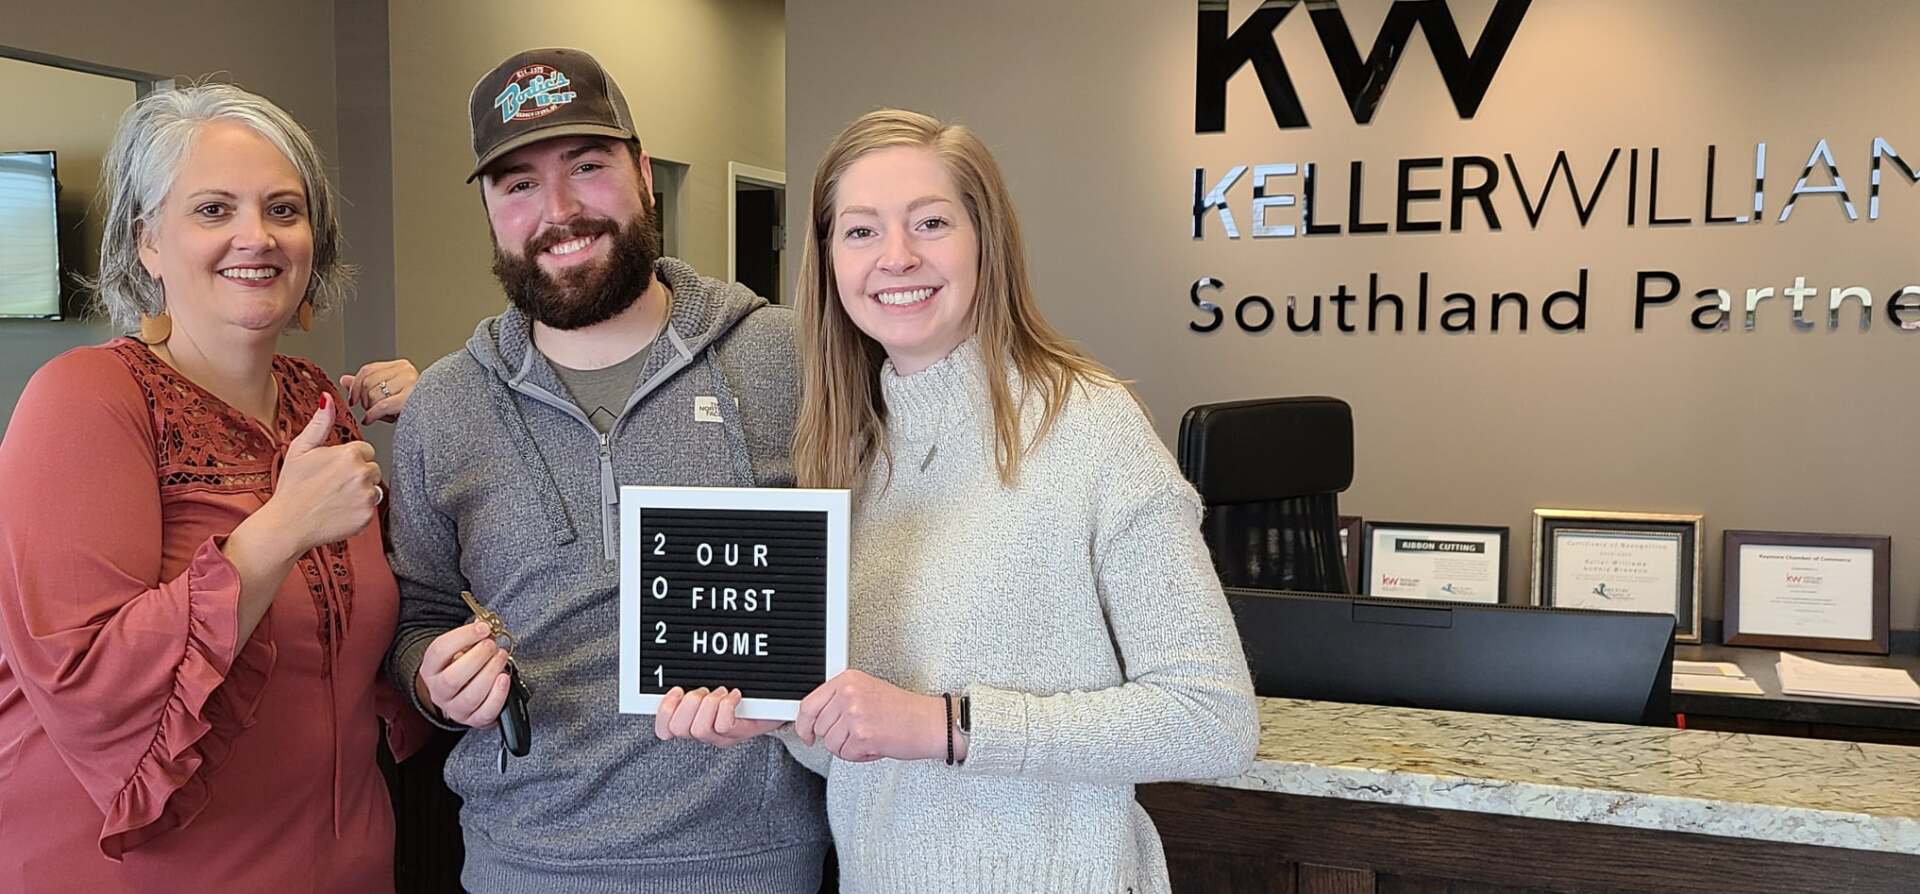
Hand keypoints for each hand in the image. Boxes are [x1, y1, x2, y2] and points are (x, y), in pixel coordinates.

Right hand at [255, 394, 379, 554]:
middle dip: (357, 474)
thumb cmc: (292, 487)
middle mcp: (362, 473)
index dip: (347, 459)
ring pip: (374, 488)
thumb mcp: (300, 449)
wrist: (287, 524)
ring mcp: (367, 496)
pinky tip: (339, 511)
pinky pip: (372, 508)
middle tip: (332, 485)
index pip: (364, 450)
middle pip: (372, 468)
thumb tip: (327, 399)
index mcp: (349, 454)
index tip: (331, 469)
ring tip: (335, 497)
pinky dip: (359, 510)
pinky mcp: (368, 516)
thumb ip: (319, 423)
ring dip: (360, 492)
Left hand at [339, 358, 417, 424]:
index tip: (352, 399)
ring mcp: (411, 383)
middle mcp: (406, 371)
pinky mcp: (411, 398)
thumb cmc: (413, 409)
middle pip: (368, 382)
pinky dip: (372, 414)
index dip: (355, 385)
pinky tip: (369, 419)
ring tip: (380, 414)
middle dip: (363, 399)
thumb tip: (344, 379)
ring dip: (371, 408)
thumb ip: (365, 384)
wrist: (437, 419)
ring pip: (373, 394)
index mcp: (401, 366)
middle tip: (369, 409)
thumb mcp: (386, 394)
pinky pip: (382, 405)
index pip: (368, 369)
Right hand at [416, 621, 511, 727]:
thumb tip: (485, 624)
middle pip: (453, 678)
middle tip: (492, 645)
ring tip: (501, 657)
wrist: (458, 694)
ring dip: (490, 673)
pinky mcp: (472, 720)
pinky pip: (485, 712)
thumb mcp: (460, 650)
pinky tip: (504, 679)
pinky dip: (498, 695)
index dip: (463, 636)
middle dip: (477, 658)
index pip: (439, 651)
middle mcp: (438, 691)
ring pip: (470, 696)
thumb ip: (471, 637)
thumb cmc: (461, 666)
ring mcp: (454, 708)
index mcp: (430, 668)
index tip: (483, 628)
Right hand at [654, 686, 781, 746]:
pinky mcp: (739, 733)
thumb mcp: (712, 685)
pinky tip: (735, 696)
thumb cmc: (741, 692)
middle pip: (679, 728)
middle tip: (704, 690)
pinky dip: (727, 705)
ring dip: (709, 704)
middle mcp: (704, 733)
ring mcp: (721, 737)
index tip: (676, 690)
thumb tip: (675, 672)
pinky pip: (724, 725)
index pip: (665, 730)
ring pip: (700, 729)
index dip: (664, 711)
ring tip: (721, 692)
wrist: (773, 701)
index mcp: (691, 721)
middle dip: (689, 703)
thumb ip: (693, 683)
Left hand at [793, 670, 945, 762]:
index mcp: (847, 679)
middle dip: (836, 737)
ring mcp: (855, 714)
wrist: (929, 722)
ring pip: (832, 744)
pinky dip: (859, 756)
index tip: (806, 734)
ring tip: (869, 737)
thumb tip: (812, 719)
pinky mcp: (863, 735)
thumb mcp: (866, 691)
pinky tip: (875, 745)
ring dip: (849, 748)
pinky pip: (846, 755)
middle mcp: (849, 694)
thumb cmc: (902, 710)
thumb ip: (838, 700)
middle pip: (820, 728)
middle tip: (859, 733)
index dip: (803, 724)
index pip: (809, 704)